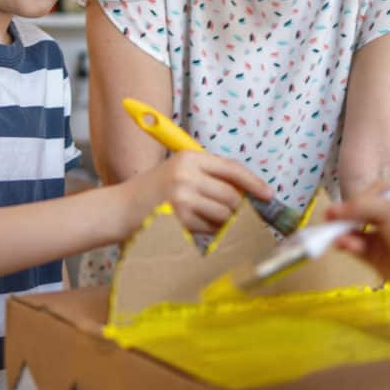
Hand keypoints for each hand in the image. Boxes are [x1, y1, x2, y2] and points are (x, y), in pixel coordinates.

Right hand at [121, 151, 271, 234]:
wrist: (121, 208)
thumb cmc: (154, 191)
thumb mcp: (180, 171)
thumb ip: (210, 177)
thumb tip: (246, 192)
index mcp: (190, 158)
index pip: (232, 168)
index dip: (254, 182)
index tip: (268, 194)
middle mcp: (187, 174)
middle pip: (232, 195)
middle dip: (239, 209)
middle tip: (236, 214)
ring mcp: (183, 197)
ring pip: (224, 215)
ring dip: (226, 222)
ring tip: (213, 220)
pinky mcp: (180, 219)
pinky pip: (211, 229)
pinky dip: (212, 231)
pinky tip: (200, 226)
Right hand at [326, 188, 389, 295]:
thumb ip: (359, 206)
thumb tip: (332, 210)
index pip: (370, 193)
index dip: (355, 198)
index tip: (342, 205)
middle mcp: (389, 217)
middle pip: (359, 212)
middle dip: (344, 216)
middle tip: (328, 218)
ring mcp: (381, 237)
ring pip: (354, 230)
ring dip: (343, 232)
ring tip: (335, 235)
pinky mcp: (375, 257)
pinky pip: (355, 247)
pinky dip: (347, 245)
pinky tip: (343, 244)